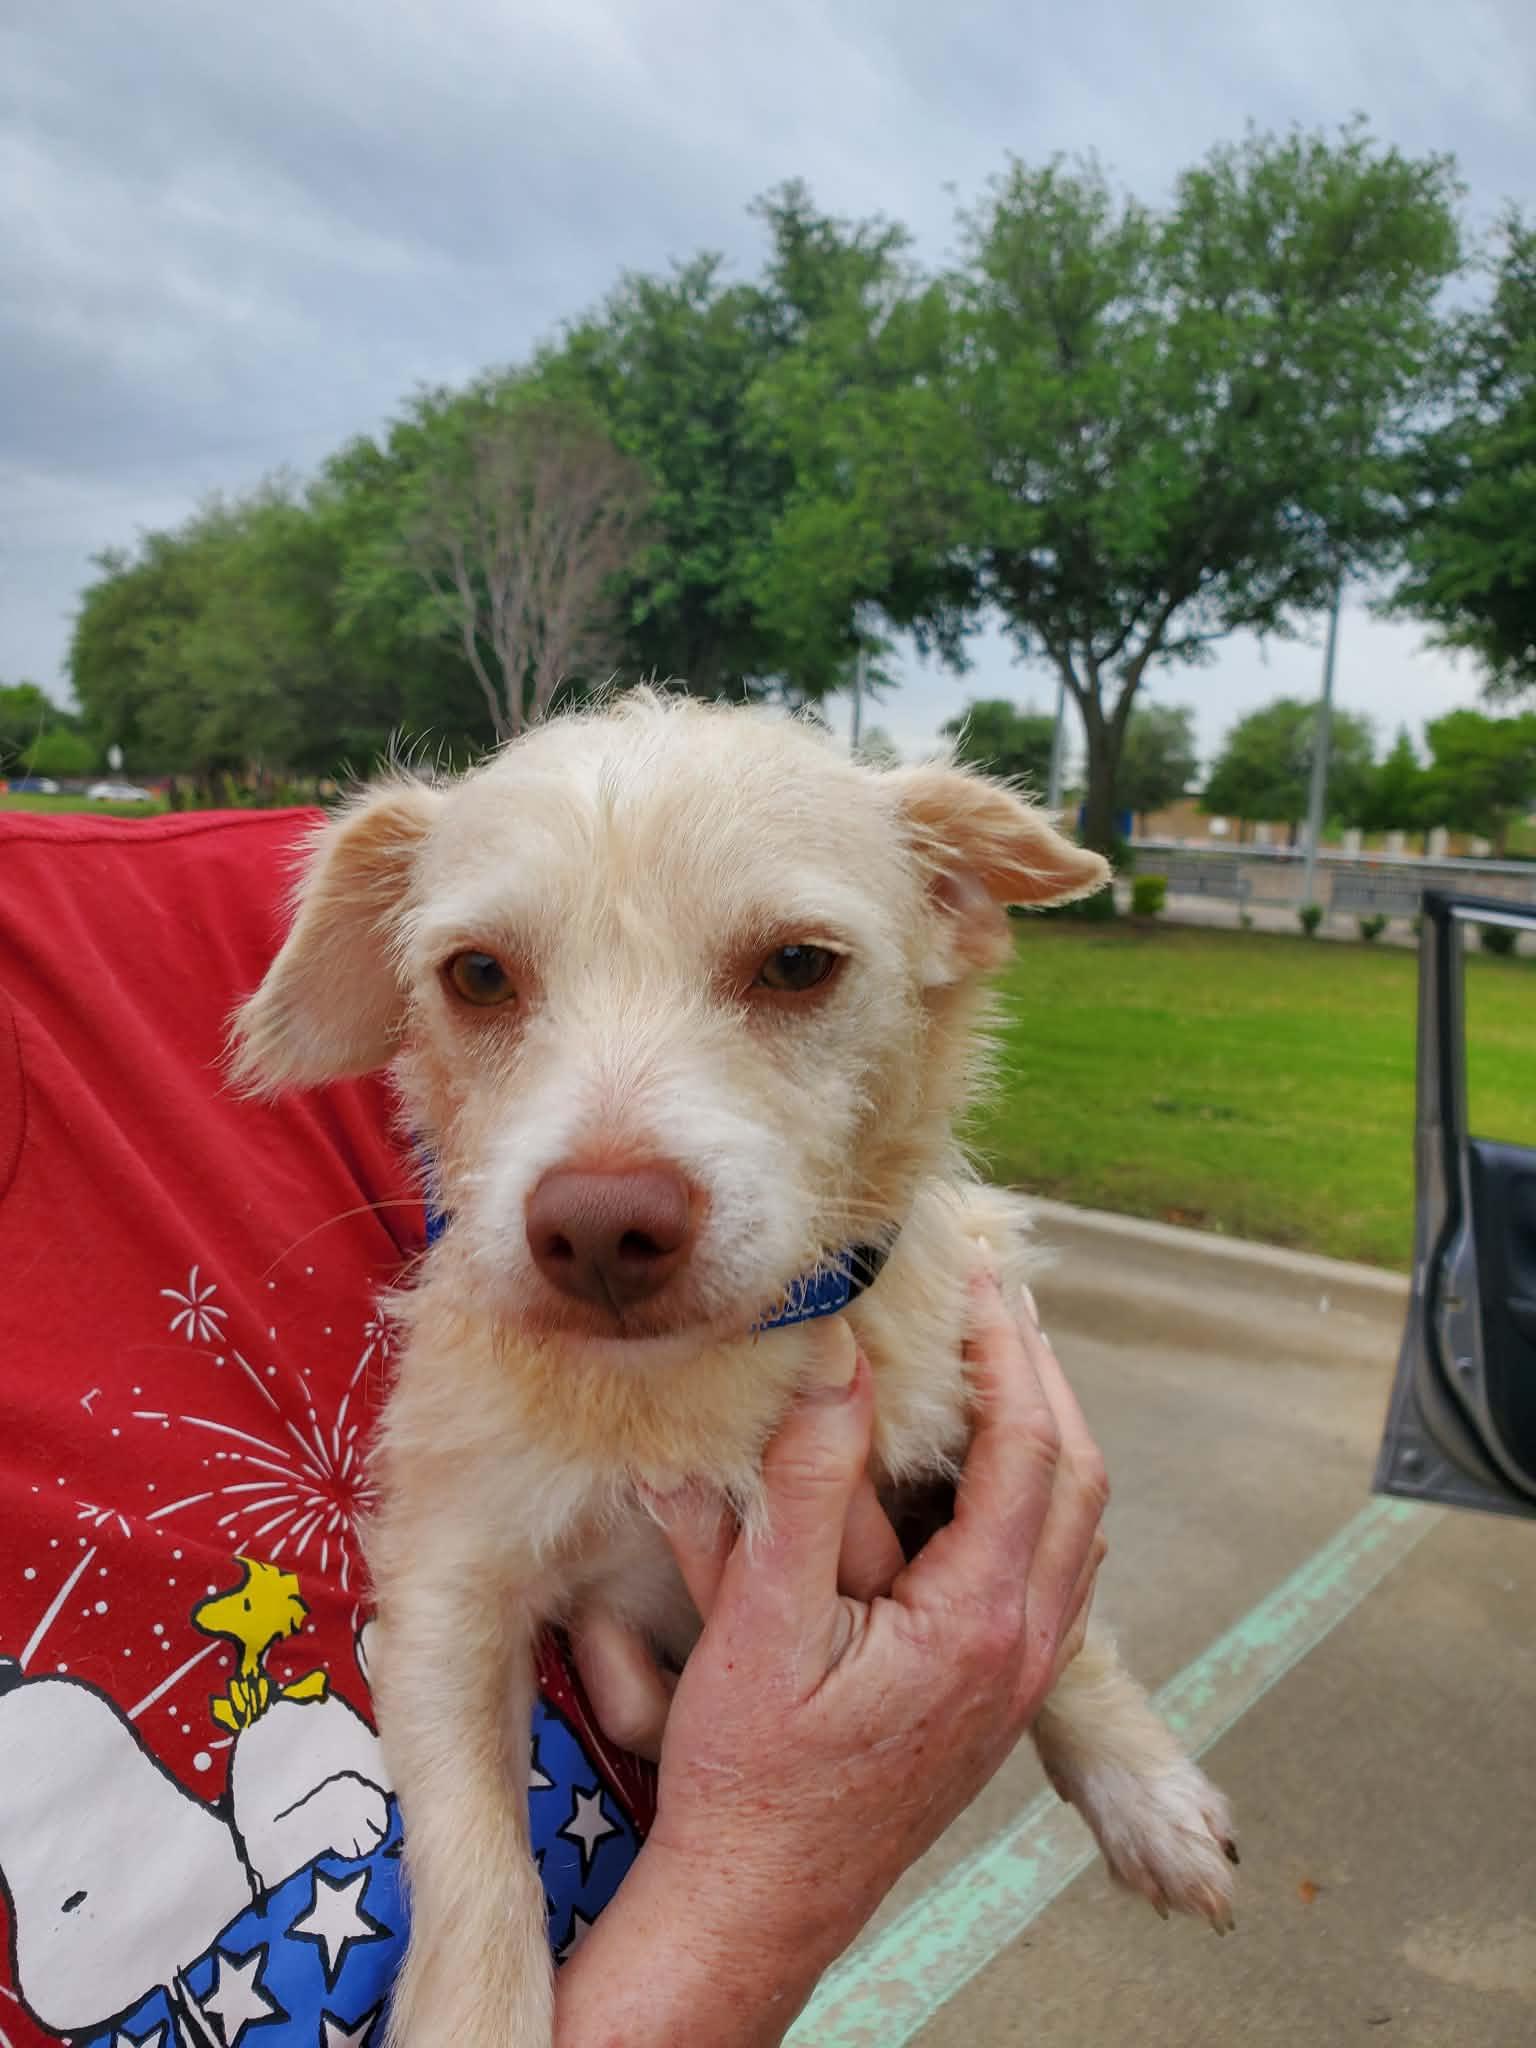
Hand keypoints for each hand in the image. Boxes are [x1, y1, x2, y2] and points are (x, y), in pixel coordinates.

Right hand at [557, 1273, 1108, 2045]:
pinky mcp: (996, 1700)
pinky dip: (1031, 1500)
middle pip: (1077, 1480)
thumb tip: (838, 1354)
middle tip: (1004, 1301)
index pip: (1030, 1446)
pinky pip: (1048, 1575)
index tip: (980, 1278)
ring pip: (1072, 1530)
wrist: (756, 1904)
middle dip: (1046, 1378)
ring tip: (1002, 1365)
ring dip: (1048, 1437)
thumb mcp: (764, 1618)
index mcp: (981, 1621)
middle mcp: (1024, 1650)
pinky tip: (983, 1476)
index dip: (1009, 1349)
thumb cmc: (750, 1775)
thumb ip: (809, 1481)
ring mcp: (1019, 1681)